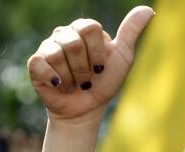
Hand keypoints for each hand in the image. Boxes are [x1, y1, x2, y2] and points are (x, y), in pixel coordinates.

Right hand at [27, 7, 154, 122]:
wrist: (87, 109)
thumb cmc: (104, 82)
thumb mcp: (122, 57)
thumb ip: (131, 31)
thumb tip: (149, 10)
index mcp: (83, 29)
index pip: (90, 28)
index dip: (97, 53)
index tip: (100, 68)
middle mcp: (64, 34)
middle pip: (73, 43)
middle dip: (84, 68)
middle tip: (87, 78)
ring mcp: (48, 47)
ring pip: (57, 55)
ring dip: (71, 78)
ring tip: (74, 84)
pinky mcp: (35, 64)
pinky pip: (40, 64)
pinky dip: (54, 79)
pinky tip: (59, 86)